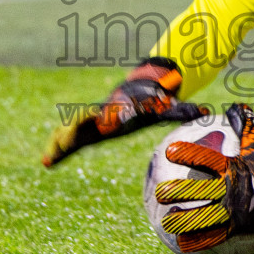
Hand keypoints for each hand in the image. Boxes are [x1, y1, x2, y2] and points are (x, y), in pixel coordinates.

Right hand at [43, 58, 206, 167]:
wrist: (135, 90)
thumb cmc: (151, 102)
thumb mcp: (165, 108)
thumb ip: (183, 110)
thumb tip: (206, 112)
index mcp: (121, 110)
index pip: (114, 113)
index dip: (110, 116)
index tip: (106, 123)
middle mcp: (102, 115)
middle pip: (86, 121)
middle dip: (74, 130)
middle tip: (65, 141)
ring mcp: (92, 122)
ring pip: (72, 131)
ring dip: (60, 143)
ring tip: (48, 159)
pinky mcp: (87, 131)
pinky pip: (70, 140)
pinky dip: (58, 148)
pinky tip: (47, 163)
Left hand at [154, 104, 253, 253]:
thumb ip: (247, 123)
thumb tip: (235, 106)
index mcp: (234, 167)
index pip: (207, 159)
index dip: (188, 154)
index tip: (170, 151)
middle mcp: (232, 189)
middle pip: (201, 192)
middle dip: (179, 193)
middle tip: (159, 193)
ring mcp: (236, 211)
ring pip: (205, 217)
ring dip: (184, 220)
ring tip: (166, 220)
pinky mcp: (240, 228)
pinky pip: (216, 236)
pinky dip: (199, 240)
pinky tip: (182, 243)